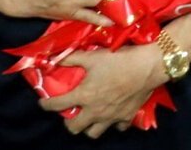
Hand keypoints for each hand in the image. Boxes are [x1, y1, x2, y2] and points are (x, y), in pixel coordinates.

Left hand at [40, 44, 165, 138]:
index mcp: (84, 95)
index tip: (43, 104)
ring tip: (88, 116)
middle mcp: (95, 111)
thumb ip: (72, 58)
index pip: (58, 105)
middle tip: (70, 112)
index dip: (46, 105)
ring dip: (88, 126)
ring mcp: (111, 117)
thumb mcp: (92, 56)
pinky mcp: (126, 118)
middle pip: (75, 128)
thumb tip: (54, 58)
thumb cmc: (118, 59)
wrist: (147, 66)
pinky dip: (112, 123)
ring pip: (94, 133)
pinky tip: (111, 114)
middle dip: (68, 122)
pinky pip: (116, 127)